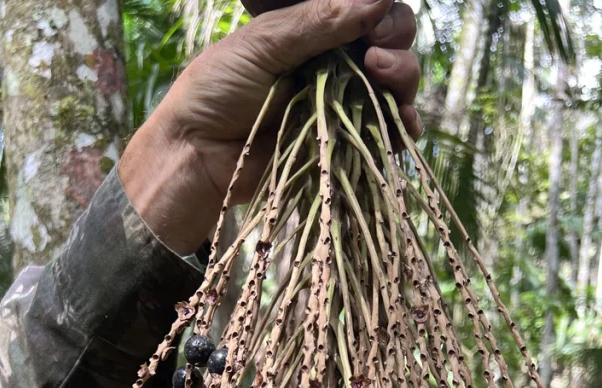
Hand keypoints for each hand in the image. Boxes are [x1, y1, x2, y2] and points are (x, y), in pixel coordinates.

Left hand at [119, 0, 420, 253]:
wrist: (197, 158)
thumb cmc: (215, 92)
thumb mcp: (263, 43)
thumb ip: (317, 20)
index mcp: (312, 29)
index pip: (366, 9)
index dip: (382, 12)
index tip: (374, 24)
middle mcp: (333, 62)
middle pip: (390, 42)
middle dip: (396, 42)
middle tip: (377, 56)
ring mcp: (341, 103)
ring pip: (396, 84)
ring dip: (403, 78)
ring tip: (383, 79)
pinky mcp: (343, 143)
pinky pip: (387, 132)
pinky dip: (403, 126)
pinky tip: (404, 123)